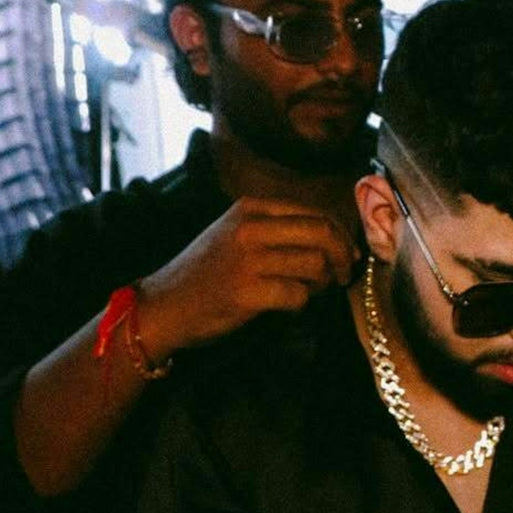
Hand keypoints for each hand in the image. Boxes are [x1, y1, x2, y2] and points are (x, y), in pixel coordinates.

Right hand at [137, 197, 358, 356]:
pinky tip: (287, 305)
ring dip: (321, 284)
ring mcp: (248, 259)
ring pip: (315, 265)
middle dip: (342, 257)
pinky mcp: (247, 292)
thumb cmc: (207, 272)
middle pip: (322, 234)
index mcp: (250, 208)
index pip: (315, 213)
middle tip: (342, 276)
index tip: (347, 255)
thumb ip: (278, 229)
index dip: (341, 235)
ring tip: (308, 291)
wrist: (165, 304)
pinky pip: (298, 296)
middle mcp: (250, 228)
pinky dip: (301, 304)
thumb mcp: (236, 233)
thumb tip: (334, 238)